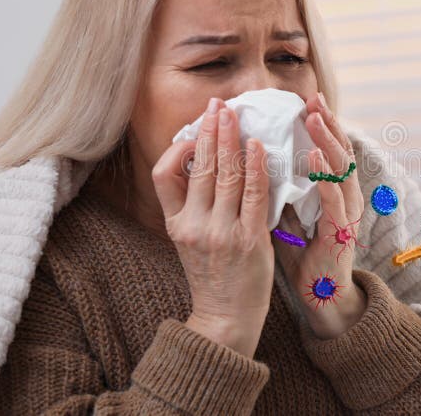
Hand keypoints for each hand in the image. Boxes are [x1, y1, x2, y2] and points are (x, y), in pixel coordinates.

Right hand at [151, 98, 273, 358]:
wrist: (226, 316)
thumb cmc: (211, 274)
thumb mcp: (187, 239)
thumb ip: (190, 205)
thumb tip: (202, 162)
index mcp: (174, 224)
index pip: (162, 175)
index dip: (177, 148)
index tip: (193, 130)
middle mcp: (194, 225)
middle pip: (200, 166)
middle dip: (210, 130)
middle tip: (218, 104)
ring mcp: (223, 232)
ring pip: (227, 174)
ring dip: (232, 139)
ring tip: (235, 114)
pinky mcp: (251, 239)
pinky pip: (255, 193)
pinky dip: (255, 165)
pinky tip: (257, 145)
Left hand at [273, 92, 366, 339]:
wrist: (321, 299)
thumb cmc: (304, 258)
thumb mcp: (287, 219)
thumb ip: (277, 194)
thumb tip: (251, 166)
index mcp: (333, 194)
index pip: (328, 151)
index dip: (321, 126)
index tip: (308, 102)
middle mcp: (344, 200)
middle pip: (339, 153)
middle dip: (328, 124)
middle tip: (314, 99)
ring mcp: (346, 216)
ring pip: (341, 170)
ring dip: (327, 141)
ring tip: (314, 117)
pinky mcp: (341, 234)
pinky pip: (334, 200)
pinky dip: (325, 176)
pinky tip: (313, 155)